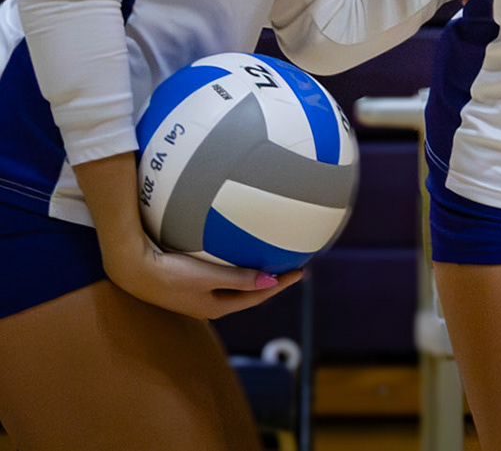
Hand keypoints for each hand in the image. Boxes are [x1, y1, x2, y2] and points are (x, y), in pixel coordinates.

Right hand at [100, 234, 303, 320]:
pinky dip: (236, 272)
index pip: (256, 298)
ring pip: (233, 288)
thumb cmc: (171, 273)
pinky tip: (239, 259)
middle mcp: (208, 305)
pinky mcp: (187, 285)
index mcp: (216, 308)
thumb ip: (240, 279)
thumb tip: (270, 283)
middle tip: (290, 267)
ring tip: (270, 264)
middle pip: (247, 295)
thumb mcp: (209, 277)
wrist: (133, 269)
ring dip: (253, 278)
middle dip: (269, 283)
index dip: (280, 285)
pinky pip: (220, 280)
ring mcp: (197, 297)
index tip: (300, 272)